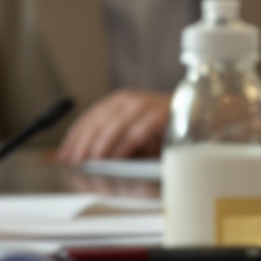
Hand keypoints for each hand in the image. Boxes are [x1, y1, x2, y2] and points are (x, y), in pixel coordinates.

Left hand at [55, 91, 172, 164]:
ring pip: (116, 124)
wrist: (195, 116)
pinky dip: (126, 144)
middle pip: (99, 120)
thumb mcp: (129, 132)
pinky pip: (140, 130)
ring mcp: (146, 105)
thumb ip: (109, 139)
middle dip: (84, 142)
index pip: (89, 117)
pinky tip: (117, 157)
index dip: (74, 137)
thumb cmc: (159, 129)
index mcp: (118, 101)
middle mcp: (130, 100)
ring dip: (102, 143)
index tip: (64, 154)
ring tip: (93, 160)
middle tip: (75, 161)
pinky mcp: (162, 115)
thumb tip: (81, 156)